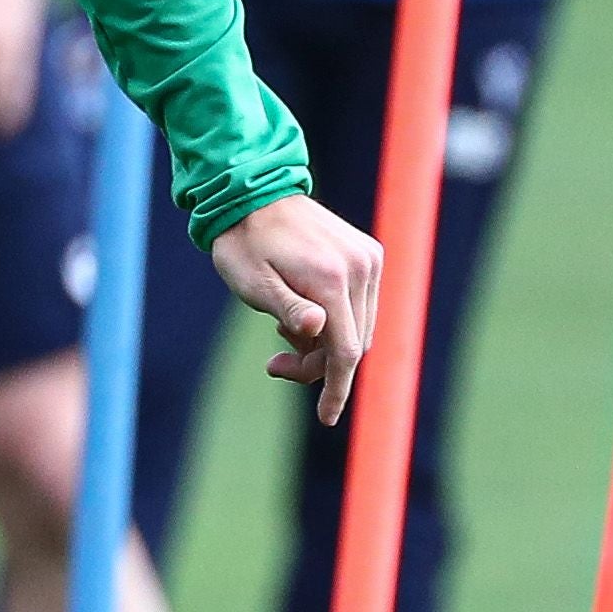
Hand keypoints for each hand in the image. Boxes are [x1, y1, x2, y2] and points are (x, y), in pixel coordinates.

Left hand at [211, 191, 381, 424]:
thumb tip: (317, 329)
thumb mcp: (253, 283)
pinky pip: (360, 306)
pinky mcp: (367, 255)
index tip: (326, 419)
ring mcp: (368, 259)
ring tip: (282, 330)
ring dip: (325, 342)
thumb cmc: (243, 244)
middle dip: (319, 364)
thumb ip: (287, 308)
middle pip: (355, 343)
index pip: (347, 351)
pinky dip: (334, 320)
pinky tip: (300, 312)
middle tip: (275, 362)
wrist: (254, 193)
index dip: (336, 388)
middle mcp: (361, 268)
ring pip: (359, 328)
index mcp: (333, 279)